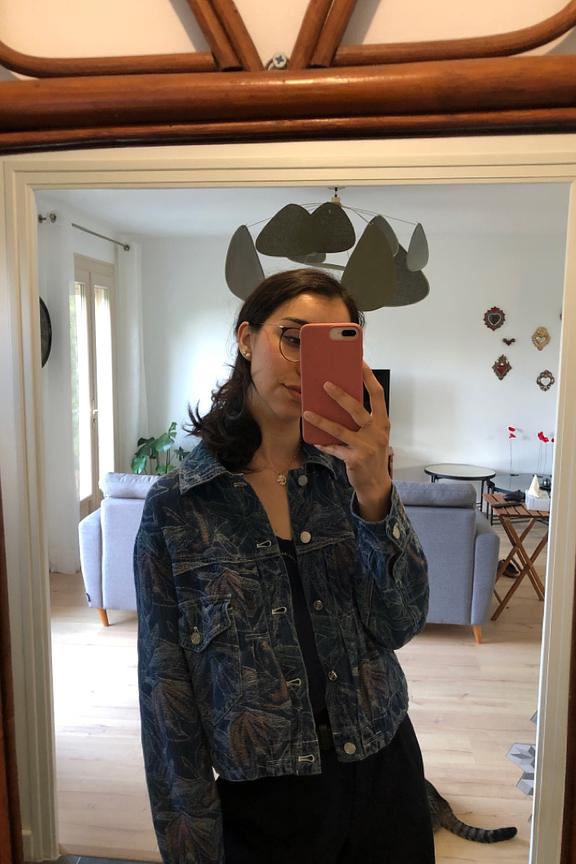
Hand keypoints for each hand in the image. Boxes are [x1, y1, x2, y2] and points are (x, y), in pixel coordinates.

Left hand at [302, 363, 391, 520]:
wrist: (375, 484)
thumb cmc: (372, 455)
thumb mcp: (374, 435)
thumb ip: (363, 420)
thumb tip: (341, 400)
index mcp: (383, 423)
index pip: (378, 395)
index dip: (369, 378)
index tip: (360, 362)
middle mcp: (376, 433)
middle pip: (357, 409)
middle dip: (340, 396)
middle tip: (325, 384)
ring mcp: (366, 447)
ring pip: (340, 430)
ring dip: (321, 420)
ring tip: (307, 412)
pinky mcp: (354, 459)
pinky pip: (334, 448)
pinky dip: (323, 444)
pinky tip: (314, 440)